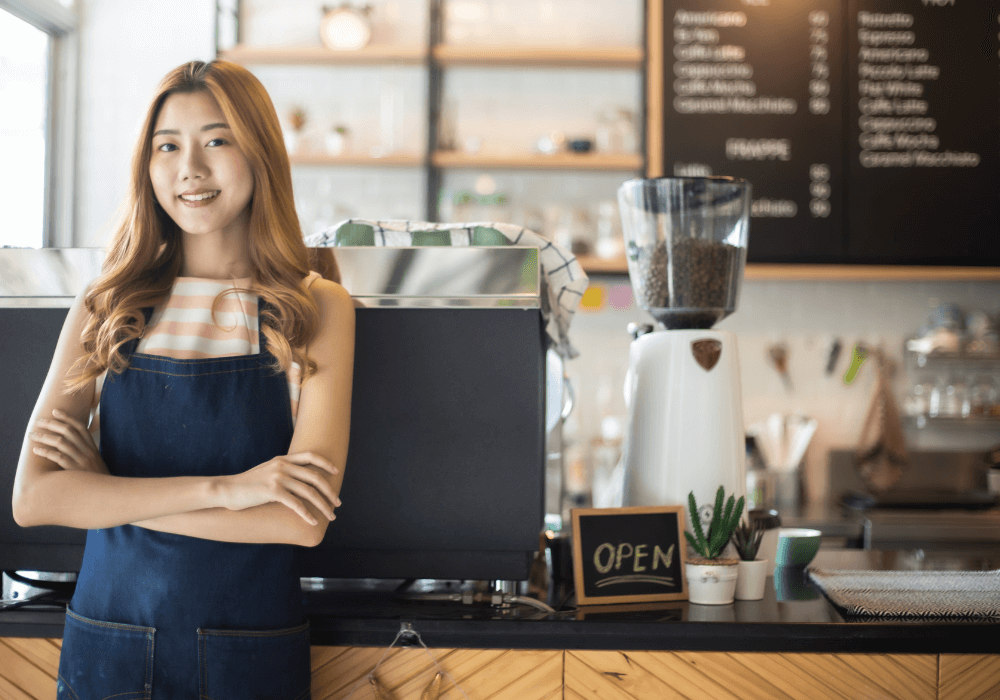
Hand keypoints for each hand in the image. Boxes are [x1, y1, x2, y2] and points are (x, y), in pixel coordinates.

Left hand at [30, 409, 109, 474]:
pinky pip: (59, 457)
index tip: (55, 411)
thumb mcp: (95, 463)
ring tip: (32, 435)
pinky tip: (36, 450)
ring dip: (44, 437)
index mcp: (92, 448)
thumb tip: (69, 445)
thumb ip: (85, 452)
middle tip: (38, 422)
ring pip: (61, 442)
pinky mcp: (75, 470)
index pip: (80, 427)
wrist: (107, 494)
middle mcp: (88, 451)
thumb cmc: (97, 480)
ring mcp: (82, 460)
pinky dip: (46, 452)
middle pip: (68, 431)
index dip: (67, 417)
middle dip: (51, 424)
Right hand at [217, 452, 341, 525]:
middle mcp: (282, 466)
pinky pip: (295, 504)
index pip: (310, 456)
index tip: (336, 471)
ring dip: (323, 505)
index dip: (325, 463)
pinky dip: (306, 514)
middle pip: (315, 477)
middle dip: (329, 491)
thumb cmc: (247, 485)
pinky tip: (313, 521)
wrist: (227, 490)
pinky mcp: (272, 491)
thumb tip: (300, 482)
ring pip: (308, 492)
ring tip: (331, 516)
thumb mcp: (267, 472)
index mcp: (282, 459)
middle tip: (338, 503)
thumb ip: (283, 472)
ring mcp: (277, 477)